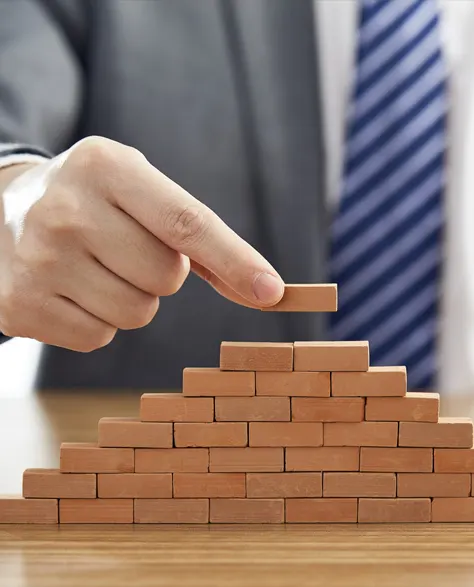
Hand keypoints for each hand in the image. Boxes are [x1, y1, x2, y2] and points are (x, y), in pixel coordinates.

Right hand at [0, 137, 283, 350]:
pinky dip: (97, 320)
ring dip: (131, 298)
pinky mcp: (20, 306)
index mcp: (104, 167)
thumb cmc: (94, 200)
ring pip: (136, 314)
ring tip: (96, 267)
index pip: (186, 223)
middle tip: (125, 248)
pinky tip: (71, 289)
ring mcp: (37, 261)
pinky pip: (99, 337)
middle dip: (161, 272)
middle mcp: (65, 211)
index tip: (272, 292)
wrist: (4, 210)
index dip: (234, 260)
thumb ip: (201, 236)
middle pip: (166, 278)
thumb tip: (264, 291)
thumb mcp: (139, 190)